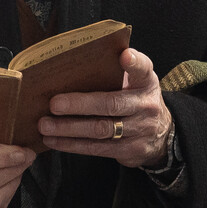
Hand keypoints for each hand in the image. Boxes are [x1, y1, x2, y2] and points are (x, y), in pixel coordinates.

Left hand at [37, 49, 172, 168]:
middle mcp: (146, 105)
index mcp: (146, 82)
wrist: (161, 135)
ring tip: (45, 125)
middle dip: (80, 104)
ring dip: (69, 128)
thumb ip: (114, 72)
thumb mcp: (135, 83)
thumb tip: (71, 63)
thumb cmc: (134, 100)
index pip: (143, 68)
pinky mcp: (130, 150)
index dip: (134, 63)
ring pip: (101, 129)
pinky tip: (53, 140)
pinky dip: (72, 145)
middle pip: (112, 104)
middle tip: (54, 104)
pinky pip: (97, 148)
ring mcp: (140, 130)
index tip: (124, 56)